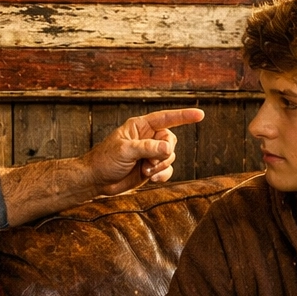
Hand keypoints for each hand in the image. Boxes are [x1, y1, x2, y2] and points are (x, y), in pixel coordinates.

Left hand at [85, 108, 204, 195]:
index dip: (183, 116)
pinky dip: (162, 175)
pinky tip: (151, 179)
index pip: (165, 118)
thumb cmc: (105, 160)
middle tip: (150, 163)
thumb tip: (168, 149)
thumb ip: (147, 148)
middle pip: (170, 140)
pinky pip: (167, 170)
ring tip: (145, 171)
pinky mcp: (151, 169)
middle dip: (165, 153)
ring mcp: (150, 154)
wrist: (96, 180)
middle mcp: (147, 138)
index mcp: (140, 127)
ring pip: (170, 156)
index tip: (200, 114)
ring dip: (161, 166)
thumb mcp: (125, 151)